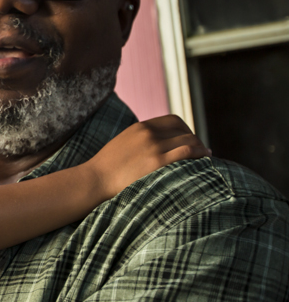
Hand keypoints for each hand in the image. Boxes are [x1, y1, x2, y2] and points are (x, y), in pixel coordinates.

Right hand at [87, 114, 210, 198]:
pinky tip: (206, 159)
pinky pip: (187, 152)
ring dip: (201, 148)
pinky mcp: (157, 162)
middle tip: (201, 152)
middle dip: (195, 140)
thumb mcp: (123, 144)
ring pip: (189, 140)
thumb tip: (158, 146)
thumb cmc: (107, 168)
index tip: (189, 141)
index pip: (173, 121)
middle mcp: (148, 133)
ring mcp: (153, 147)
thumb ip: (140, 140)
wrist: (95, 180)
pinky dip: (200, 154)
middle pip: (184, 130)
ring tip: (205, 157)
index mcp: (140, 127)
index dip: (186, 130)